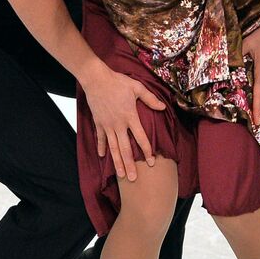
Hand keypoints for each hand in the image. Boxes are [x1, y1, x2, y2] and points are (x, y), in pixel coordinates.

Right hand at [81, 63, 165, 180]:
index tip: (152, 161)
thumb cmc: (118, 82)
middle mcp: (118, 124)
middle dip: (130, 165)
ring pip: (113, 148)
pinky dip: (102, 148)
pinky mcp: (98, 122)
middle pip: (125, 149)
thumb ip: (150, 99)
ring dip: (116, 162)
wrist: (96, 79)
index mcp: (130, 116)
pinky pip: (101, 138)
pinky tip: (103, 157)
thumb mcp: (137, 88)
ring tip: (120, 175)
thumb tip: (163, 107)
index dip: (147, 150)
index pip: (140, 137)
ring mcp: (107, 125)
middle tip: (133, 179)